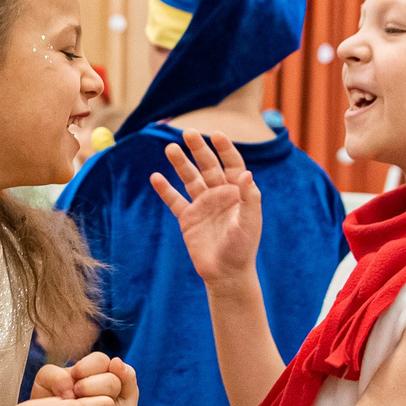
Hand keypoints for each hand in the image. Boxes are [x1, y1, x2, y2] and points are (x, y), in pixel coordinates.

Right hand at [150, 130, 263, 287]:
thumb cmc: (243, 249)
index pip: (232, 164)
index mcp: (237, 193)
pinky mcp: (187, 219)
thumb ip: (249, 199)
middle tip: (187, 132)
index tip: (216, 135)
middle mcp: (219, 195)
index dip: (225, 149)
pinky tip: (156, 177)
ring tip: (170, 148)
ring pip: (190, 178)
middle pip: (208, 166)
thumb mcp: (250, 223)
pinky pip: (174, 200)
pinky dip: (165, 189)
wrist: (226, 274)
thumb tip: (246, 174)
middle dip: (198, 149)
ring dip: (180, 163)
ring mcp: (202, 205)